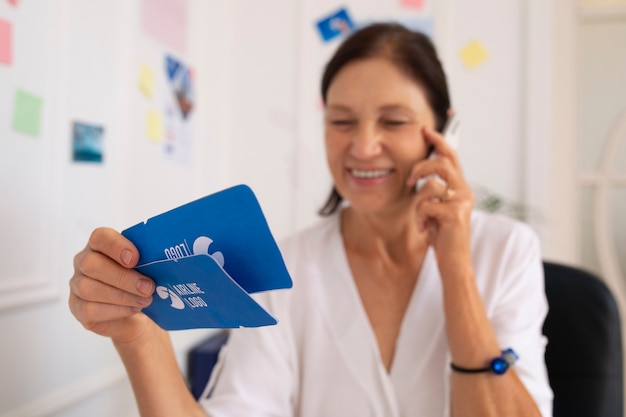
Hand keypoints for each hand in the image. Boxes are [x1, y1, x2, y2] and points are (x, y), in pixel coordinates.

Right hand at [69, 227, 156, 342]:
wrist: (138, 311)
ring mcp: (77, 285)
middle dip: (123, 277)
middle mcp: (83, 262)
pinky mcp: (77, 308)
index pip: (100, 237)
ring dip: (122, 296)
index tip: (135, 258)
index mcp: (99, 245)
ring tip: (145, 300)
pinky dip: (115, 310)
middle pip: (91, 264)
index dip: (116, 246)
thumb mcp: (146, 266)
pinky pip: (90, 309)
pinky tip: (133, 309)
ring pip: (89, 288)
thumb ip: (148, 258)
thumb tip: (160, 258)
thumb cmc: (141, 281)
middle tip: (148, 287)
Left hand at [407, 126, 474, 275]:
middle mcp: (465, 192)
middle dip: (422, 165)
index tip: (425, 129)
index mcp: (461, 188)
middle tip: (410, 178)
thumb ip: (433, 194)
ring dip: (418, 200)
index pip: (451, 157)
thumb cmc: (443, 238)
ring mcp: (462, 202)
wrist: (454, 263)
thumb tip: (419, 178)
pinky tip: (424, 229)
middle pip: (443, 161)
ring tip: (420, 215)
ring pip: (432, 184)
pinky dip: (419, 218)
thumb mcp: (436, 211)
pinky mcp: (455, 214)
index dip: (439, 140)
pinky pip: (426, 205)